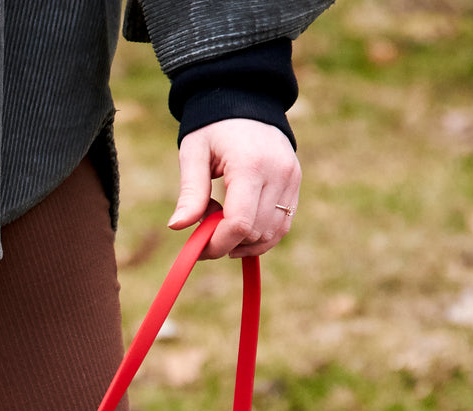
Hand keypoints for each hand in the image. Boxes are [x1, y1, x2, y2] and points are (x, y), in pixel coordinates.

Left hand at [167, 119, 299, 258]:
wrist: (246, 101)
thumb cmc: (213, 128)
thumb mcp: (194, 155)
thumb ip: (190, 192)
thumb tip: (177, 227)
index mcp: (250, 165)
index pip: (239, 223)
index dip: (217, 244)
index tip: (198, 248)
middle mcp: (278, 173)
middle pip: (255, 232)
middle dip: (226, 242)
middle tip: (206, 227)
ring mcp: (291, 178)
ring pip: (272, 233)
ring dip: (244, 242)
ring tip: (222, 221)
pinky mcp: (295, 183)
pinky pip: (282, 224)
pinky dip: (260, 236)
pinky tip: (239, 229)